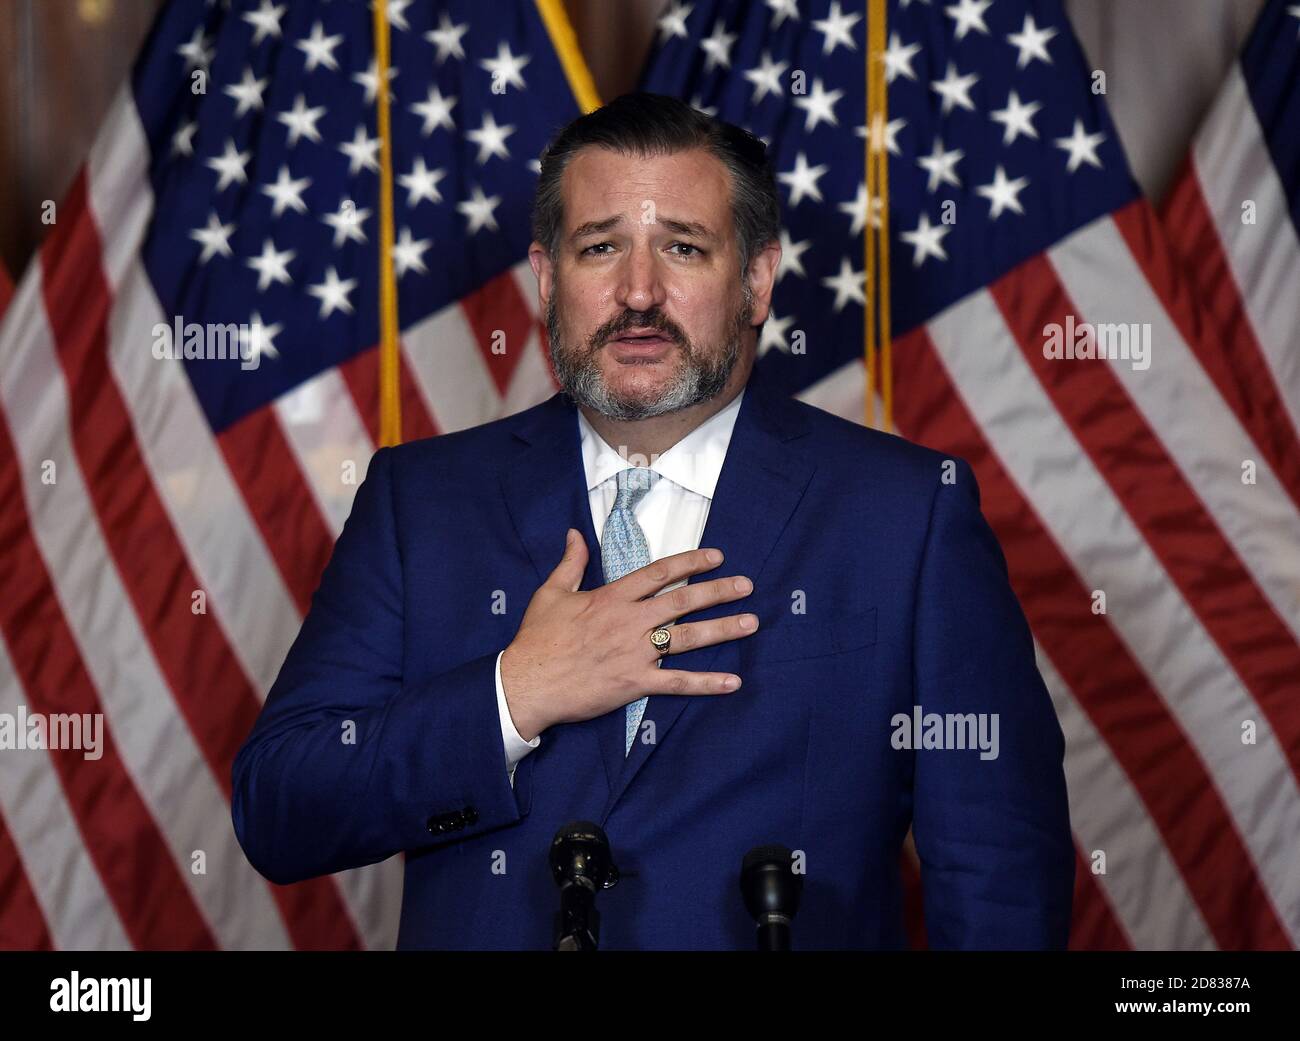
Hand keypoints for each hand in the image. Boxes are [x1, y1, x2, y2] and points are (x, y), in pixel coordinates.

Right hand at [499, 528, 758, 740]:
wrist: (527, 683)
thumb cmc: (537, 639)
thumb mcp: (551, 593)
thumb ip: (570, 563)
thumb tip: (574, 533)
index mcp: (612, 598)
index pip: (659, 573)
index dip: (690, 562)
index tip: (717, 556)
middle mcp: (630, 622)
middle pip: (682, 602)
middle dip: (718, 592)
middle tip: (746, 585)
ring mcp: (635, 653)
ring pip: (687, 638)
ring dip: (722, 630)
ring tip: (751, 623)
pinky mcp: (635, 684)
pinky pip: (677, 683)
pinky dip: (707, 683)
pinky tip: (732, 682)